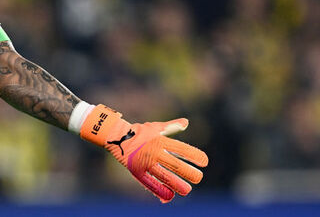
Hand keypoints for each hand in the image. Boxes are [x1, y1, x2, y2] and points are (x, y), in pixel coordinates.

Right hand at [80, 104, 207, 202]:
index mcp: (159, 140)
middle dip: (188, 171)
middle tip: (199, 178)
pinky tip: (169, 196)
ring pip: (163, 175)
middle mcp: (153, 151)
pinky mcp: (136, 170)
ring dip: (176, 183)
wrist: (115, 135)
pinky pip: (149, 182)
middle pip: (174, 163)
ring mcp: (144, 161)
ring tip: (187, 190)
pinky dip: (159, 189)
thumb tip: (186, 122)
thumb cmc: (138, 131)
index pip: (180, 148)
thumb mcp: (155, 127)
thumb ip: (171, 126)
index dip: (193, 154)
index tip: (204, 161)